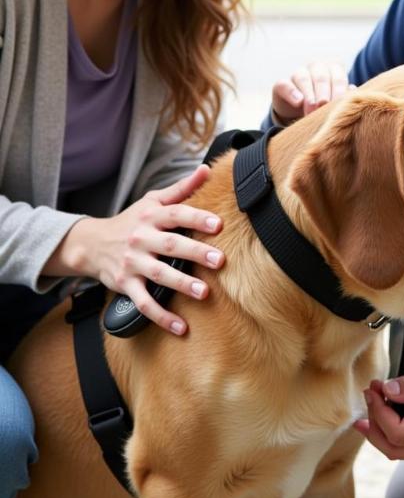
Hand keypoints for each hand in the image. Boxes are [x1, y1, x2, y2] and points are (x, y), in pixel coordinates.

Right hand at [48, 165, 223, 334]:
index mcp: (151, 216)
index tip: (218, 224)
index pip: (176, 214)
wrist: (90, 244)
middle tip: (220, 260)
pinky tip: (181, 327)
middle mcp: (141, 238)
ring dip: (181, 285)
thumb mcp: (152, 201)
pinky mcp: (126, 285)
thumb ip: (181, 188)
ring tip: (204, 293)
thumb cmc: (132, 220)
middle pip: (170, 245)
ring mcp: (132, 263)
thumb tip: (207, 170)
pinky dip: (162, 317)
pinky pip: (144, 303)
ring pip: (158, 275)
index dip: (197, 218)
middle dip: (195, 253)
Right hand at [271, 61, 353, 124]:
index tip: (340, 106)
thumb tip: (353, 90)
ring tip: (312, 109)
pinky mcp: (281, 85)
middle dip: (324, 93)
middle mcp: (316, 68)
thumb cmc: (326, 107)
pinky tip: (298, 101)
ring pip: (303, 78)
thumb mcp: (336, 102)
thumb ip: (345, 97)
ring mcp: (298, 74)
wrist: (299, 114)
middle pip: (321, 77)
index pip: (338, 77)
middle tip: (324, 107)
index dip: (340, 91)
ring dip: (309, 95)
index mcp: (333, 69)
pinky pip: (284, 84)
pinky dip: (291, 92)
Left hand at [353, 357, 403, 459]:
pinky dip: (392, 430)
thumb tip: (387, 390)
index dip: (379, 411)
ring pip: (398, 451)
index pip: (397, 432)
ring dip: (380, 428)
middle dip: (373, 422)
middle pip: (393, 449)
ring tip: (373, 400)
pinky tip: (386, 411)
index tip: (375, 387)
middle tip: (369, 393)